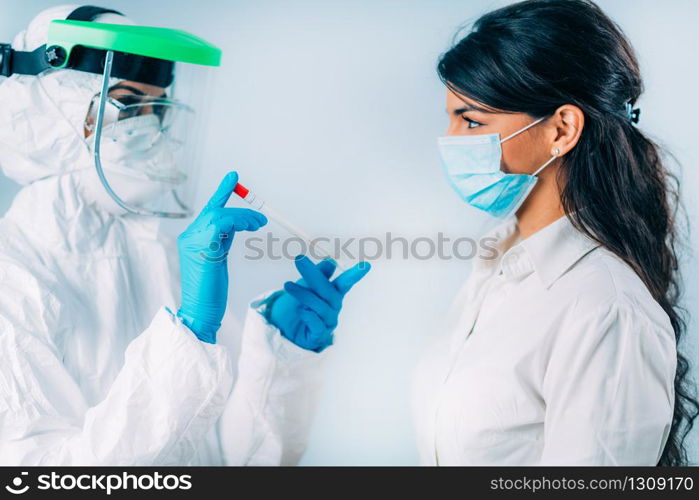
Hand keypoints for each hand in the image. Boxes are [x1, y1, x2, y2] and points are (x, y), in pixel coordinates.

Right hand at [177, 171, 266, 342]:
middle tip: (261, 220)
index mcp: (192, 238)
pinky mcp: (202, 250)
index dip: (222, 191)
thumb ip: (222, 239)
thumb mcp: (217, 258)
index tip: (234, 176)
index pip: (209, 209)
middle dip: (241, 211)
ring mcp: (193, 242)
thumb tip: (238, 223)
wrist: (201, 312)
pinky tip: (250, 228)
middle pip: (215, 209)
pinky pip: (221, 224)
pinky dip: (238, 222)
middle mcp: (189, 236)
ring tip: (258, 225)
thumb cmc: (210, 291)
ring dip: (243, 217)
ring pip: (219, 215)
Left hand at [263, 255, 370, 351]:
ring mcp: (327, 322)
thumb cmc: (298, 305)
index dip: (354, 275)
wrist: (283, 328)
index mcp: (333, 293)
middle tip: (300, 260)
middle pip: (327, 290)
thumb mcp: (305, 286)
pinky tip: (300, 310)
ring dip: (303, 294)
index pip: (344, 283)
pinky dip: (308, 315)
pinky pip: (316, 324)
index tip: (365, 266)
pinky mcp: (319, 335)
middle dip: (313, 274)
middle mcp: (333, 307)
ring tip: (288, 286)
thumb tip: (330, 262)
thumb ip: (318, 275)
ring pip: (320, 306)